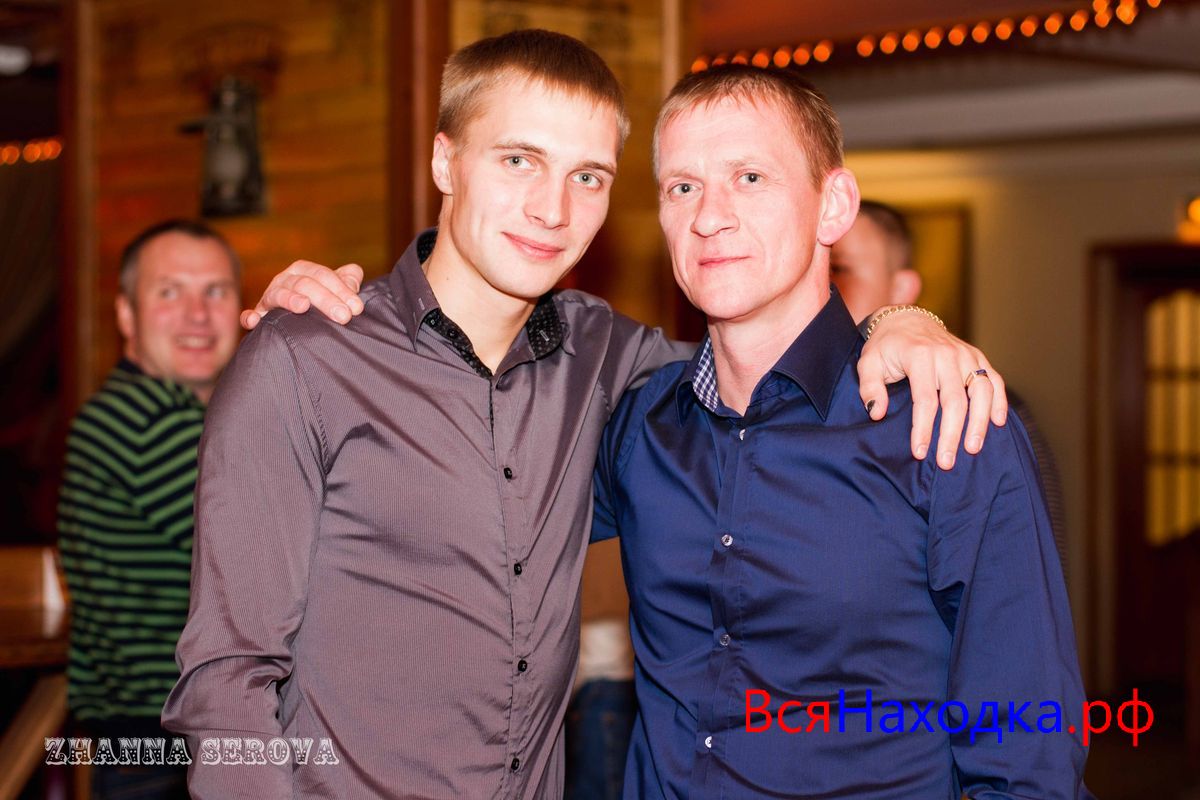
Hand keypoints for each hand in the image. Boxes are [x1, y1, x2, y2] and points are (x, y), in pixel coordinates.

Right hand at [241, 261, 365, 329]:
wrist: (297, 318)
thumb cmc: (320, 300)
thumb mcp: (335, 288)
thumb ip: (347, 280)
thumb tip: (354, 274)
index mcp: (303, 271)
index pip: (323, 275)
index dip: (341, 289)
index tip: (357, 308)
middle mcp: (284, 280)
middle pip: (304, 285)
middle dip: (325, 299)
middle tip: (344, 316)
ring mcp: (269, 297)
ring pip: (279, 295)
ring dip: (291, 300)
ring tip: (304, 307)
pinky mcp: (258, 316)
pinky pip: (250, 316)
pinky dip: (250, 317)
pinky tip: (255, 321)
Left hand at [857, 307, 1007, 469]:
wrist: (906, 320)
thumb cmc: (886, 347)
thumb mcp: (868, 363)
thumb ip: (870, 387)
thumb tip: (877, 413)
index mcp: (919, 356)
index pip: (925, 399)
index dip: (923, 429)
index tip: (920, 452)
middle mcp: (946, 354)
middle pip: (955, 400)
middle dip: (952, 434)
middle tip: (948, 462)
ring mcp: (965, 354)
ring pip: (981, 391)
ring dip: (979, 422)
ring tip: (973, 448)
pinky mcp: (977, 356)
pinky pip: (994, 379)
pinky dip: (999, 400)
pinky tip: (998, 423)